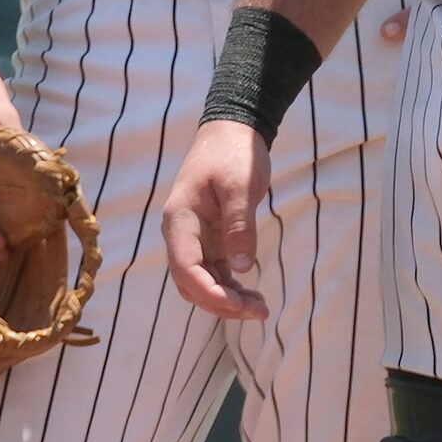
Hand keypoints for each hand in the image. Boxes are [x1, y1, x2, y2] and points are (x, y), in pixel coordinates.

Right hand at [159, 118, 272, 320]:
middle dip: (220, 303)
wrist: (232, 130)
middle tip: (258, 311)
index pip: (186, 267)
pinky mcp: (208, 238)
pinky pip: (213, 271)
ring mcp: (194, 237)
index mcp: (181, 218)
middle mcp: (181, 232)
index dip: (209, 293)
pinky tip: (251, 293)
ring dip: (225, 299)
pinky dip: (229, 286)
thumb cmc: (234, 153)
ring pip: (201, 280)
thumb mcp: (241, 186)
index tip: (239, 306)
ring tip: (260, 307)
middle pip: (190, 281)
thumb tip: (243, 268)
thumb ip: (240, 226)